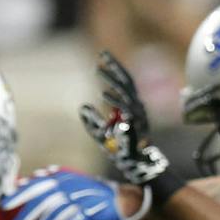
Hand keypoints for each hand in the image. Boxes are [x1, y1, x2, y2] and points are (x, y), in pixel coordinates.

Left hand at [4, 167, 144, 219]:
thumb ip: (52, 179)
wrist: (122, 201)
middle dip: (27, 216)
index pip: (37, 184)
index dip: (20, 194)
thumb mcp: (72, 182)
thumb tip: (28, 179)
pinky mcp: (90, 212)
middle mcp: (70, 186)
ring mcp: (80, 199)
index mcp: (63, 177)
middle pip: (43, 202)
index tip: (5, 205)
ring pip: (55, 216)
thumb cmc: (93, 193)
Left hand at [78, 51, 170, 187]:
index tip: (102, 57)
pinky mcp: (136, 123)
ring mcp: (138, 114)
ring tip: (97, 70)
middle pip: (126, 80)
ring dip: (111, 79)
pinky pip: (125, 108)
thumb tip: (82, 107)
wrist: (135, 165)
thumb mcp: (102, 134)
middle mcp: (137, 107)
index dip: (114, 68)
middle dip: (114, 66)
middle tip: (101, 54)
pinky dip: (114, 100)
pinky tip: (102, 93)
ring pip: (125, 90)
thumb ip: (93, 121)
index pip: (124, 81)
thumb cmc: (120, 150)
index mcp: (131, 106)